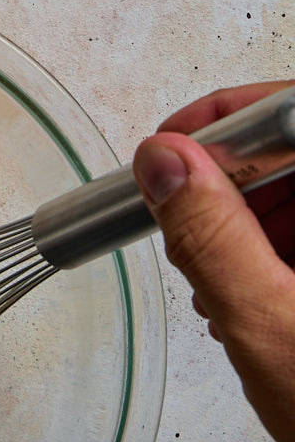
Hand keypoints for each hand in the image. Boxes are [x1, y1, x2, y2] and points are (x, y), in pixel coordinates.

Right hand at [133, 81, 294, 441]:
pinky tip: (251, 295)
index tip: (177, 145)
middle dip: (234, 179)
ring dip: (250, 220)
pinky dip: (276, 250)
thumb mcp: (270, 325)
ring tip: (217, 280)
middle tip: (185, 221)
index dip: (234, 116)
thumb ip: (212, 237)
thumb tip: (165, 164)